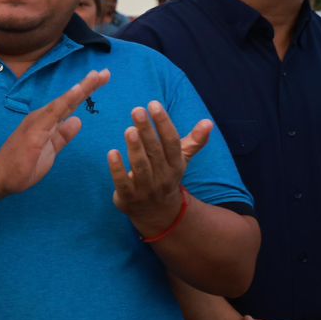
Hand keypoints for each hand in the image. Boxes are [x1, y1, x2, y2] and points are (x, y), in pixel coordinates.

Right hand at [0, 70, 110, 197]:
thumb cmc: (22, 166)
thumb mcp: (50, 151)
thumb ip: (63, 136)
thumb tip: (77, 121)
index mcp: (47, 123)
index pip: (70, 105)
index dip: (86, 93)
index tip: (102, 80)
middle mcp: (42, 118)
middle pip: (70, 99)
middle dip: (88, 85)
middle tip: (106, 72)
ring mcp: (38, 122)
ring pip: (64, 102)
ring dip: (81, 89)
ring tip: (97, 76)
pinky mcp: (35, 131)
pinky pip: (53, 113)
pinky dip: (66, 100)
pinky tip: (77, 91)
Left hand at [108, 101, 210, 233]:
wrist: (159, 214)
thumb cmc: (167, 177)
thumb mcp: (181, 160)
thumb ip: (194, 141)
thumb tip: (209, 122)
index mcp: (176, 164)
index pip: (171, 142)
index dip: (164, 123)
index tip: (154, 104)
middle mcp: (163, 176)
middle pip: (155, 151)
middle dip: (147, 130)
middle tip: (137, 110)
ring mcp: (146, 188)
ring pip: (141, 166)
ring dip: (135, 148)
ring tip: (129, 129)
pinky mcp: (129, 197)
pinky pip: (123, 182)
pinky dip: (117, 168)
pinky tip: (111, 152)